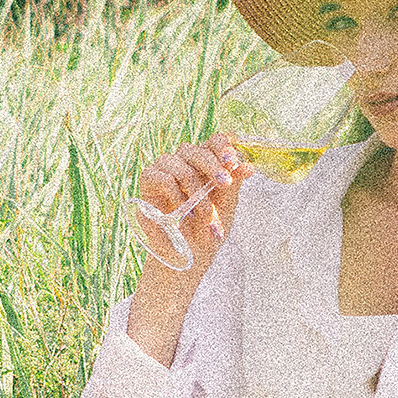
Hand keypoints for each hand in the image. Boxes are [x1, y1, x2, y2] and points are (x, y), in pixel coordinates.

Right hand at [133, 134, 247, 279]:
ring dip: (196, 191)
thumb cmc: (207, 230)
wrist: (186, 256)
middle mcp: (185, 162)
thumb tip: (248, 166)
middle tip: (224, 184)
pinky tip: (183, 212)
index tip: (233, 162)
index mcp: (207, 164)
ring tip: (203, 216)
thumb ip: (234, 184)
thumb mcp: (225, 206)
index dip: (224, 146)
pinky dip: (177, 195)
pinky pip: (164, 178)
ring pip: (181, 164)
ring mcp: (165, 169)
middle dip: (213, 166)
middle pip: (196, 149)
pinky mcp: (148, 180)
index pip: (214, 141)